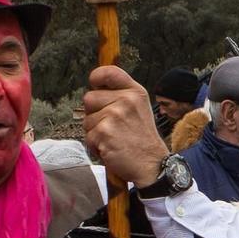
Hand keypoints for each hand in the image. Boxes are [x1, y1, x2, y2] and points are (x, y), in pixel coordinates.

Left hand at [83, 65, 167, 187]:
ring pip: (86, 119)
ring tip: (113, 139)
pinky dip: (95, 146)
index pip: (108, 72)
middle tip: (112, 126)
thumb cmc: (142, 140)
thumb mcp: (139, 109)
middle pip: (89, 97)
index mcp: (135, 92)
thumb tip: (96, 87)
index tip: (96, 86)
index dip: (96, 78)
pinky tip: (111, 149)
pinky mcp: (104, 132)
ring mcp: (115, 115)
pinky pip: (87, 137)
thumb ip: (121, 96)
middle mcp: (126, 100)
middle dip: (94, 113)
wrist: (152, 165)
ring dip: (94, 132)